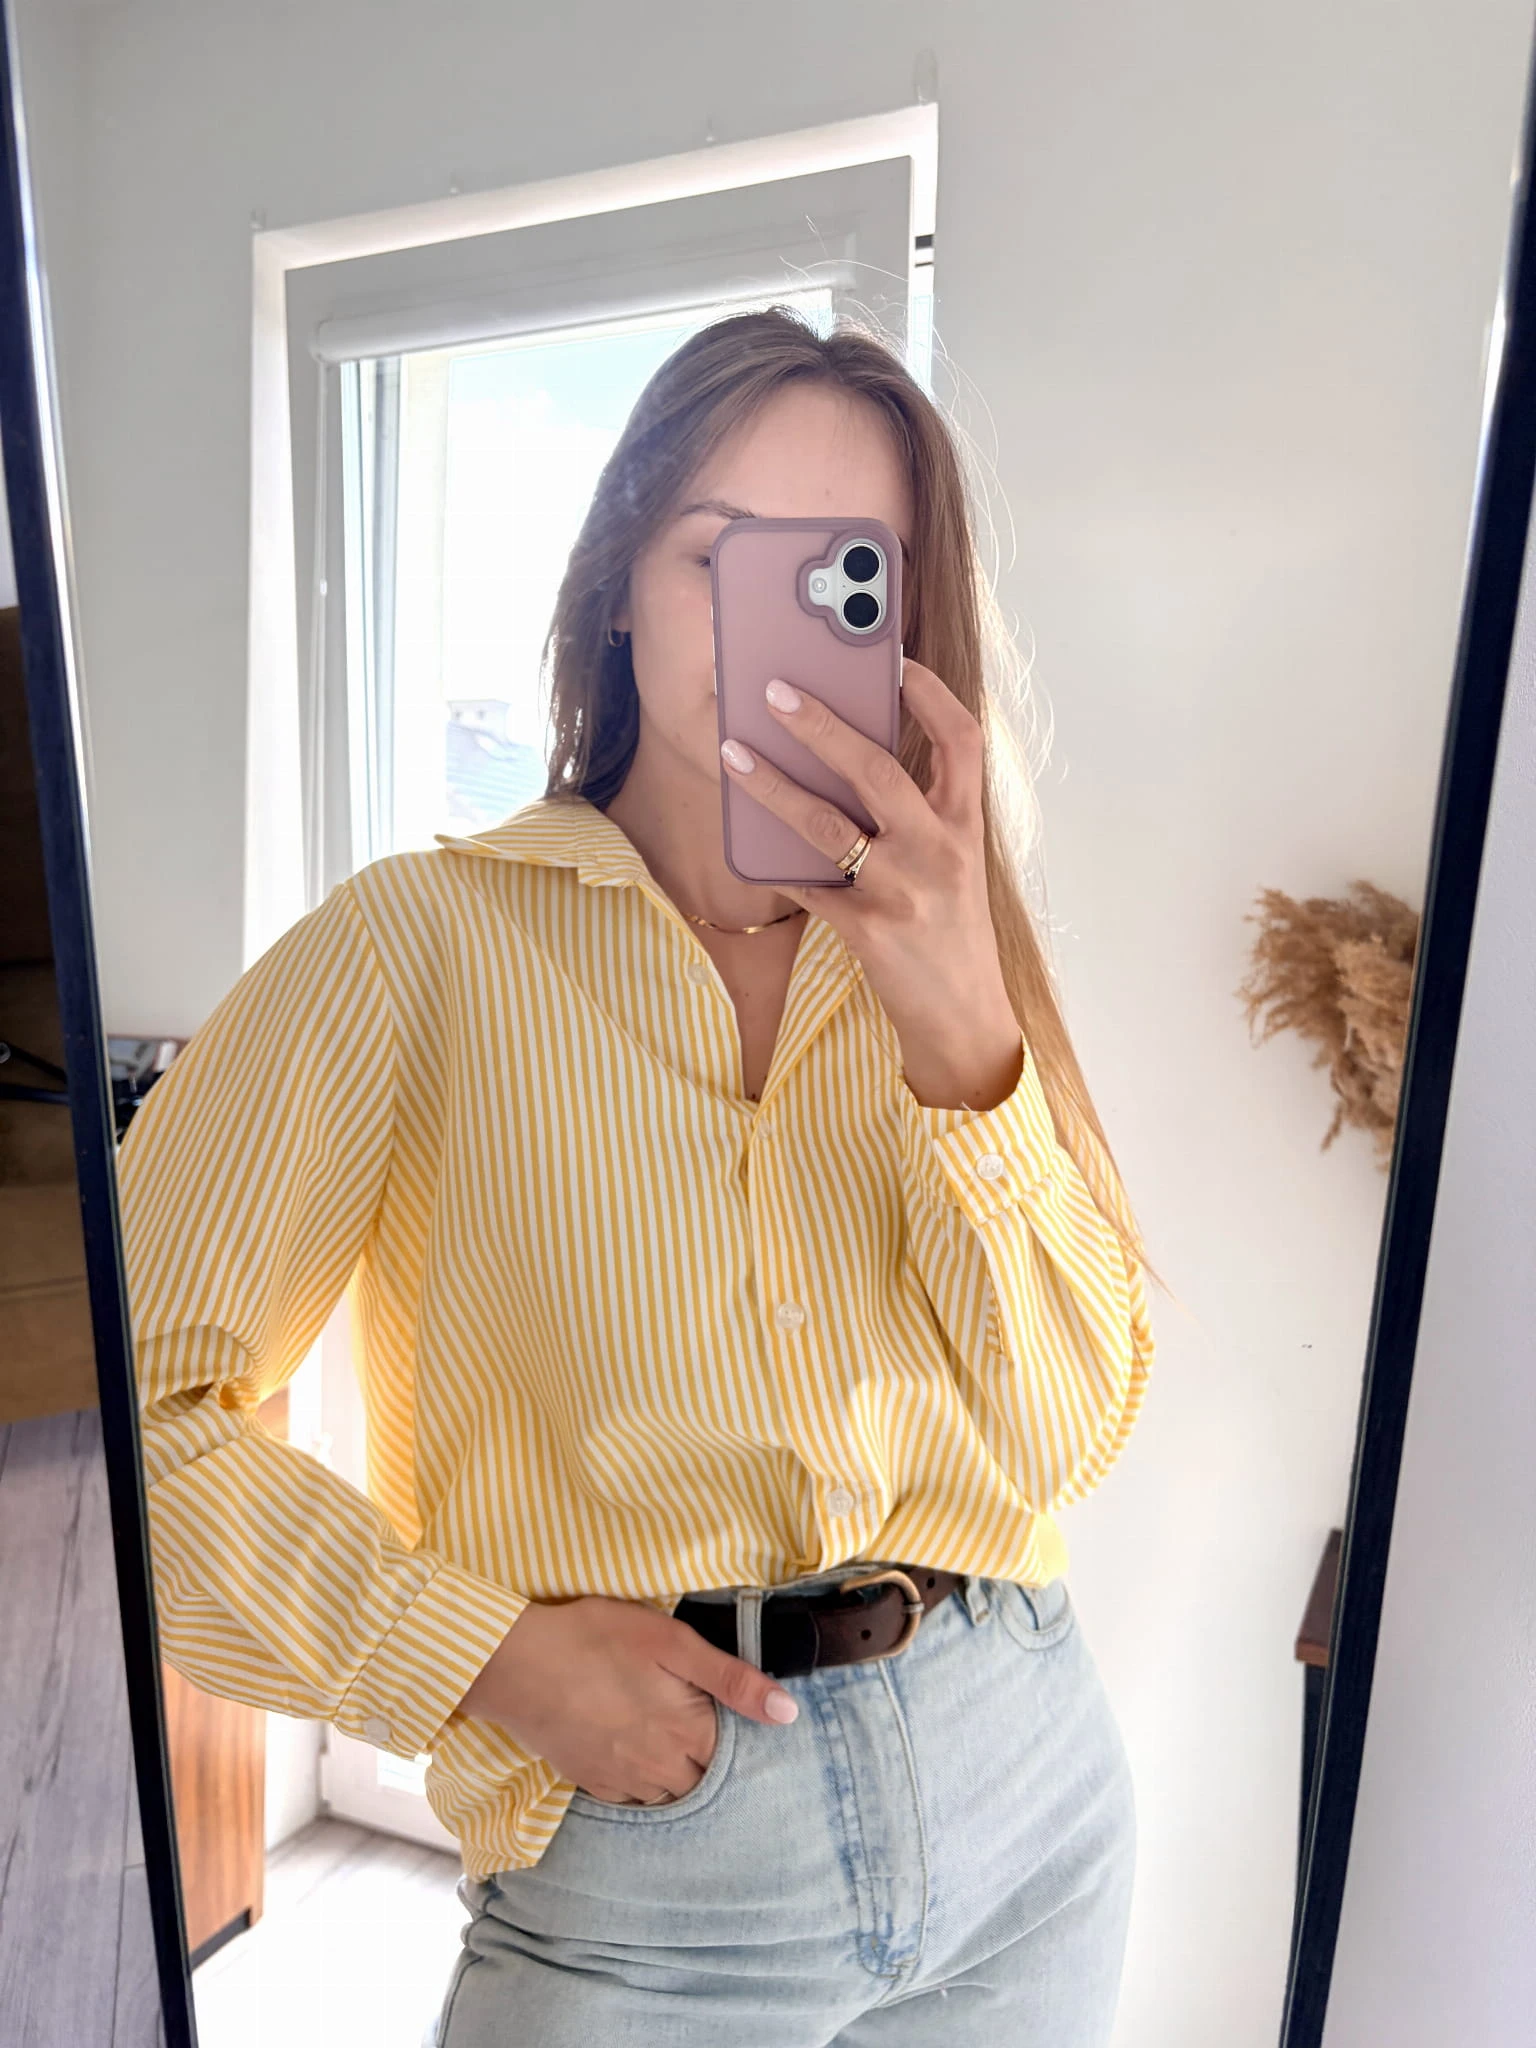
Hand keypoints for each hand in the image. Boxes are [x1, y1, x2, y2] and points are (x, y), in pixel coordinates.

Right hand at [453, 1596, 799, 1804]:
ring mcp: (623, 1781)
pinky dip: (643, 1782)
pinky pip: (632, 1799)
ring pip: (670, 1793)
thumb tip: (788, 1713)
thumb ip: (732, 1678)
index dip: (741, 1738)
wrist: (517, 1663)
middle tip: (701, 1726)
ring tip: (671, 1739)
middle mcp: (661, 1767)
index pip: (735, 1756)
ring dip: (678, 1773)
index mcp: (688, 1730)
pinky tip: (636, 1753)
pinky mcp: (591, 1782)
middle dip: (711, 1760)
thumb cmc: (596, 1637)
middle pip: (705, 1780)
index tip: (733, 1720)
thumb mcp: (671, 1641)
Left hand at [720, 659, 1024, 1110]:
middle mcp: (939, 849)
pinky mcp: (869, 930)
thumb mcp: (955, 864)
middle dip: (821, 724)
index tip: (894, 659)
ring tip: (733, 753)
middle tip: (774, 691)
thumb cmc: (952, 931)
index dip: (929, 693)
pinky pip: (808, 887)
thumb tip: (849, 756)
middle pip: (877, 768)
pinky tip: (750, 845)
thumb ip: (920, 814)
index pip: (960, 739)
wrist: (964, 1017)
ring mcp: (903, 890)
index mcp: (966, 824)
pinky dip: (778, 866)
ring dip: (773, 785)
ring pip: (825, 824)